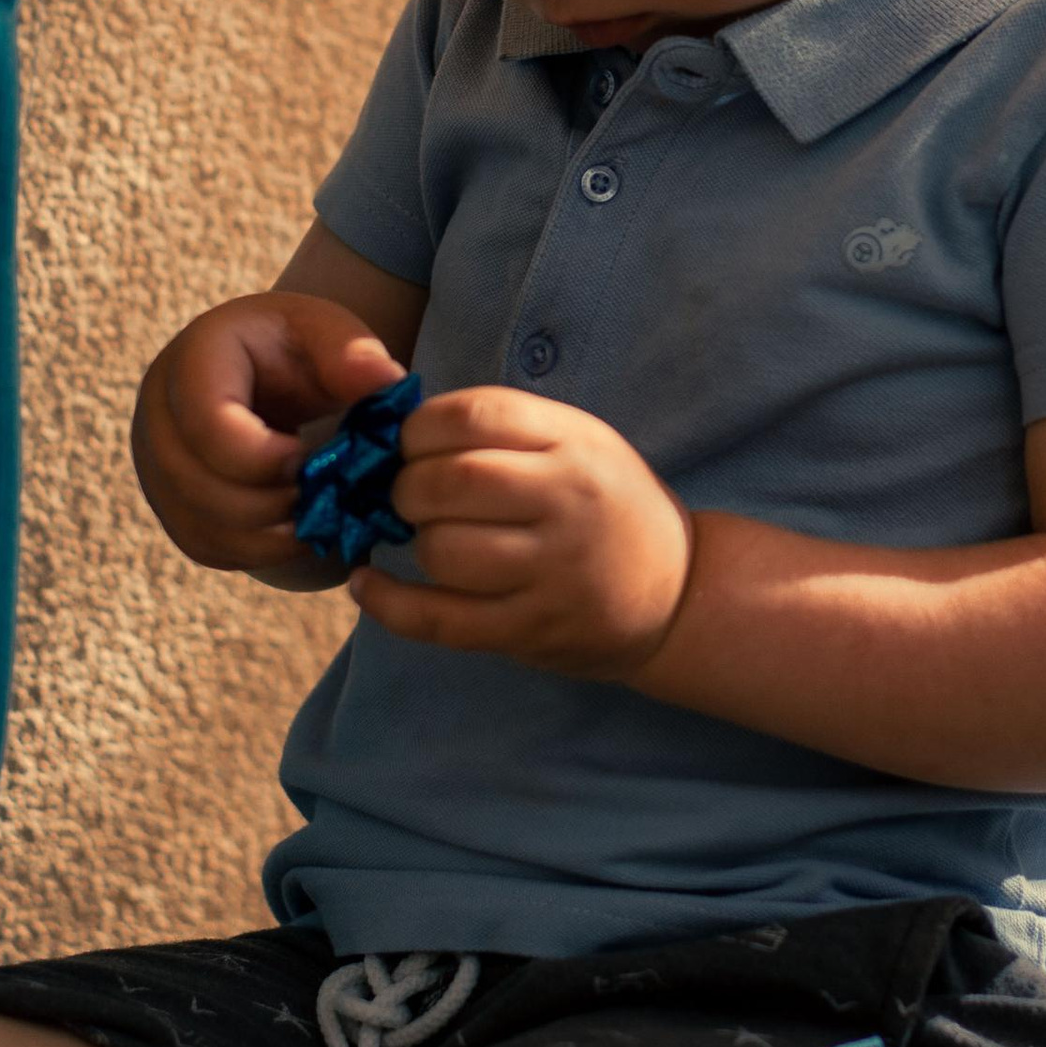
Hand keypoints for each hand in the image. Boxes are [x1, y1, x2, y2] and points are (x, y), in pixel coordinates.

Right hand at [132, 291, 408, 589]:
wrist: (261, 374)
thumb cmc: (296, 350)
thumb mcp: (326, 332)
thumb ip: (352, 352)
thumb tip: (384, 380)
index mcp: (195, 359)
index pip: (209, 426)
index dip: (265, 458)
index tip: (311, 458)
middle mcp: (159, 415)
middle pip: (199, 485)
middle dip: (272, 501)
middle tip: (323, 495)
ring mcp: (156, 465)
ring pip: (202, 525)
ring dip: (269, 533)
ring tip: (317, 513)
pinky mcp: (172, 506)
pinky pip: (208, 546)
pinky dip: (258, 550)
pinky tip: (297, 528)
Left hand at [350, 386, 693, 675]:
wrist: (678, 591)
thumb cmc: (609, 505)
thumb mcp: (581, 443)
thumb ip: (506, 430)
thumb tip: (399, 430)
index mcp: (575, 443)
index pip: (474, 415)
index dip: (420, 427)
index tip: (411, 444)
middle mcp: (566, 502)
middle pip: (450, 482)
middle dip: (406, 486)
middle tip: (410, 495)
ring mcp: (551, 572)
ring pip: (442, 550)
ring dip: (415, 542)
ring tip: (430, 537)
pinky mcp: (531, 630)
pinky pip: (438, 620)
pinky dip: (388, 604)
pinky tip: (367, 586)